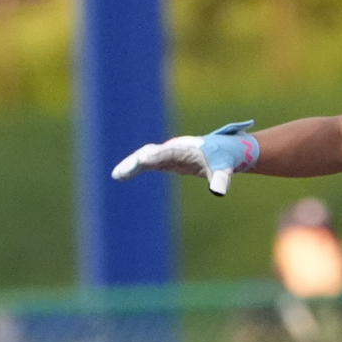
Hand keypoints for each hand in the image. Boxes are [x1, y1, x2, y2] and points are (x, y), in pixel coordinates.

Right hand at [112, 121, 257, 194]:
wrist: (220, 150)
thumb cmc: (223, 159)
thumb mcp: (224, 168)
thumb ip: (221, 178)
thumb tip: (218, 191)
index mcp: (186, 149)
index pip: (168, 153)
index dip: (155, 157)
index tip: (143, 160)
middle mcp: (173, 149)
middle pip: (150, 153)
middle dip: (136, 162)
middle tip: (120, 173)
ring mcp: (167, 154)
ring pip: (144, 156)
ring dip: (130, 165)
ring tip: (117, 175)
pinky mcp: (164, 160)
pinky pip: (146, 162)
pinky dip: (133, 167)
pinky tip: (120, 176)